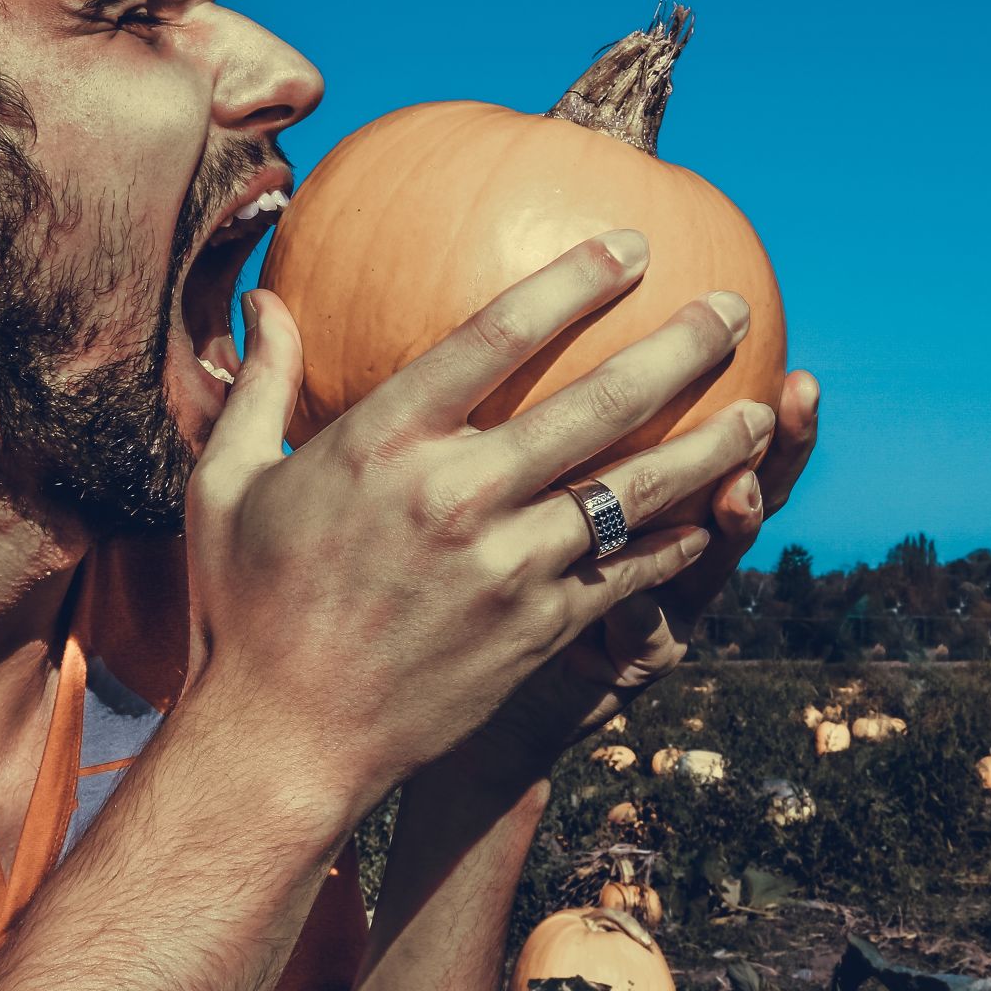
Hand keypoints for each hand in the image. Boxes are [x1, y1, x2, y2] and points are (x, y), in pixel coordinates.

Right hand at [179, 231, 770, 817]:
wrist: (280, 743)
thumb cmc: (243, 610)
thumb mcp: (227, 484)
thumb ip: (259, 386)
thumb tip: (267, 303)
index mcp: (381, 444)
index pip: (494, 336)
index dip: (570, 283)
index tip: (627, 248)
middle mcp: (455, 496)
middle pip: (594, 403)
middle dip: (677, 350)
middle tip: (729, 311)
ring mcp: (504, 568)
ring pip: (632, 491)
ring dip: (708, 447)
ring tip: (762, 413)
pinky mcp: (533, 630)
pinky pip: (625, 574)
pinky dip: (676, 541)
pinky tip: (714, 517)